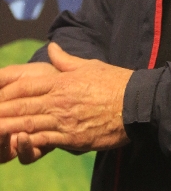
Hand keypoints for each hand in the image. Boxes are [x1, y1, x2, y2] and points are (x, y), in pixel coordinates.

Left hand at [0, 43, 132, 153]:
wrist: (138, 103)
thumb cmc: (115, 82)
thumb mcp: (89, 65)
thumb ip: (65, 60)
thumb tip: (51, 47)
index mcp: (62, 82)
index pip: (25, 86)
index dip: (5, 92)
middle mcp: (60, 100)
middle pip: (21, 105)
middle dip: (0, 111)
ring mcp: (65, 120)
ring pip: (28, 123)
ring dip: (7, 127)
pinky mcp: (73, 138)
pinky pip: (45, 140)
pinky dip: (27, 142)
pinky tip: (14, 144)